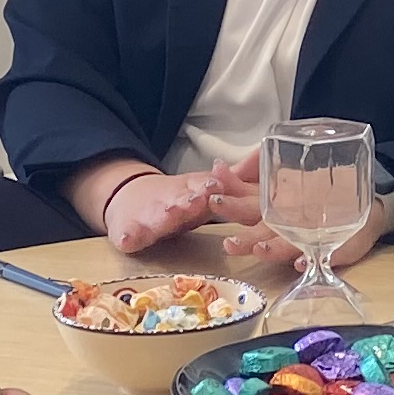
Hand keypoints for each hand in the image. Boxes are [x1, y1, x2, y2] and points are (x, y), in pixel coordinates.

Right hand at [87, 164, 226, 256]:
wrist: (131, 199)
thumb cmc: (181, 198)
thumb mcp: (206, 187)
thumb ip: (235, 177)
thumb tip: (265, 154)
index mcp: (194, 190)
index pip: (204, 186)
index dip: (210, 186)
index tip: (216, 184)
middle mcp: (173, 200)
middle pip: (181, 200)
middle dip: (189, 200)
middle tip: (196, 201)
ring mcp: (151, 216)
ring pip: (157, 216)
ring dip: (164, 215)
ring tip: (169, 214)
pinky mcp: (132, 232)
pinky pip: (130, 236)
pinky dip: (129, 237)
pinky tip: (128, 240)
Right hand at [214, 157, 393, 269]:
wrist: (363, 201)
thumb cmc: (320, 185)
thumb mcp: (287, 165)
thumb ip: (256, 162)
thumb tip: (229, 166)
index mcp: (270, 203)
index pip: (243, 200)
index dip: (228, 197)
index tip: (213, 193)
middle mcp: (282, 224)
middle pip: (256, 227)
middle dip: (241, 230)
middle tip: (227, 235)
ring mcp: (304, 237)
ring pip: (282, 244)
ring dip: (268, 249)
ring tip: (258, 248)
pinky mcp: (329, 247)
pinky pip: (320, 255)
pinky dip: (308, 259)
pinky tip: (300, 262)